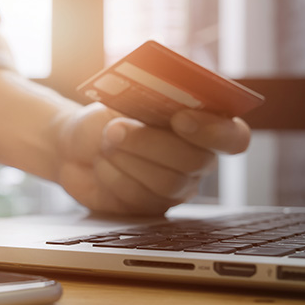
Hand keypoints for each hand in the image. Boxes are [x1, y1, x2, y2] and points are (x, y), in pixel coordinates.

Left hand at [55, 102, 250, 214]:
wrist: (71, 146)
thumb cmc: (104, 118)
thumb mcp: (121, 100)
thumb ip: (146, 99)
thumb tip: (159, 96)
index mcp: (201, 126)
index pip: (234, 136)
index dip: (213, 131)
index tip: (180, 119)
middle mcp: (196, 159)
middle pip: (195, 161)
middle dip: (150, 143)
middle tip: (115, 129)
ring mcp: (176, 187)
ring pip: (166, 182)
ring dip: (127, 159)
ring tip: (104, 144)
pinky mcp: (150, 208)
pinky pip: (140, 199)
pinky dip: (113, 177)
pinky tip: (101, 165)